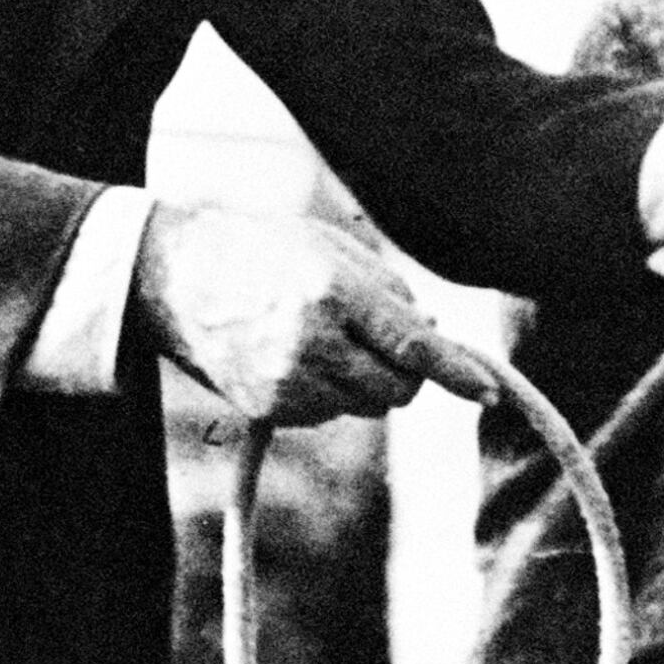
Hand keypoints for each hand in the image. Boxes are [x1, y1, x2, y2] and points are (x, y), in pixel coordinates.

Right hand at [129, 201, 459, 425]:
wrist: (176, 280)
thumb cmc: (264, 251)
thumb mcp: (333, 248)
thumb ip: (391, 291)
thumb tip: (433, 337)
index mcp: (333, 293)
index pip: (413, 346)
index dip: (457, 372)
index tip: (487, 392)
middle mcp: (311, 344)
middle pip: (398, 389)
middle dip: (407, 372)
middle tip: (385, 341)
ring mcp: (286, 384)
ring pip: (366, 407)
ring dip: (367, 382)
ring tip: (329, 340)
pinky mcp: (267, 410)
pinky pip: (329, 415)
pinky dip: (331, 393)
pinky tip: (300, 358)